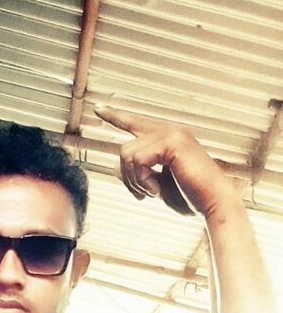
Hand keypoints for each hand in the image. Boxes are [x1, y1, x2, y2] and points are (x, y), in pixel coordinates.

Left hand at [94, 105, 236, 217]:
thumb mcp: (156, 184)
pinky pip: (138, 161)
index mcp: (166, 138)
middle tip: (144, 195)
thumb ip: (139, 173)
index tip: (99, 109)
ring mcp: (172, 133)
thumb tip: (116, 168)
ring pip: (128, 155)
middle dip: (128, 177)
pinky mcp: (173, 141)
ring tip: (153, 191)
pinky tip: (157, 190)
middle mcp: (169, 130)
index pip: (135, 123)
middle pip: (125, 148)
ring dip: (136, 181)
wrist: (212, 203)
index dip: (116, 117)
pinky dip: (143, 181)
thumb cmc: (189, 196)